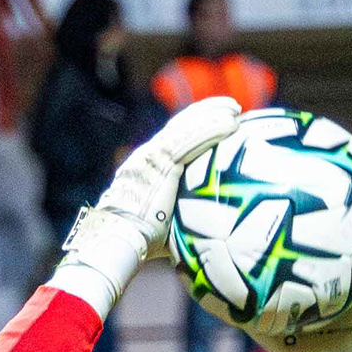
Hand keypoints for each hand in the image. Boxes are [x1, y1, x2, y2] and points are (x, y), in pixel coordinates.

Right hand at [53, 94, 243, 318]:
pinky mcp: (159, 161)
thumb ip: (181, 218)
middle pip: (181, 124)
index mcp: (148, 167)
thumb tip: (208, 235)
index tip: (218, 121)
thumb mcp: (162, 225)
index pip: (175, 138)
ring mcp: (152, 155)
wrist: (116, 240)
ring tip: (235, 110)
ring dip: (214, 115)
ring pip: (188, 126)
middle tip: (232, 108)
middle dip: (207, 111)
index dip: (196, 125)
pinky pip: (191, 139)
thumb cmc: (138, 244)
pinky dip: (212, 129)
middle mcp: (148, 155)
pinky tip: (230, 123)